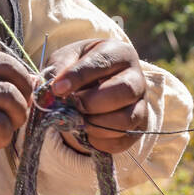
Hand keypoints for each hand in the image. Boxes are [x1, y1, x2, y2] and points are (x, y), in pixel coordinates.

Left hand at [47, 38, 148, 154]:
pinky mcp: (140, 126)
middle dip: (92, 102)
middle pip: (124, 90)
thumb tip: (52, 91)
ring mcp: (141, 103)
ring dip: (96, 124)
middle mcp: (136, 77)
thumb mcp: (64, 60)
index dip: (78, 76)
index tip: (57, 89)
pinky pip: (124, 139)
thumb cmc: (76, 69)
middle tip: (73, 105)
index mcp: (118, 53)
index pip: (102, 62)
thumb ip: (58, 71)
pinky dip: (101, 141)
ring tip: (79, 120)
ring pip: (127, 119)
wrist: (89, 87)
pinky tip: (87, 133)